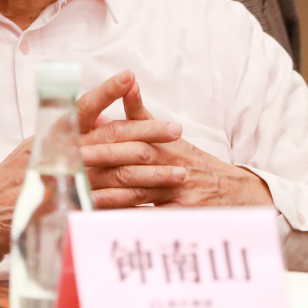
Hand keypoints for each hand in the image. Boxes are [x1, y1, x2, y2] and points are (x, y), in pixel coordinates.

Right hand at [0, 71, 181, 259]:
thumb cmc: (13, 177)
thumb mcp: (35, 146)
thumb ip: (66, 133)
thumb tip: (97, 119)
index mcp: (53, 133)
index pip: (84, 106)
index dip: (108, 91)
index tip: (130, 77)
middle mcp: (61, 153)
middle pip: (112, 139)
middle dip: (148, 133)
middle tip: (175, 130)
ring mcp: (68, 182)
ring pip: (118, 172)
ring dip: (152, 172)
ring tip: (179, 171)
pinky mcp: (72, 208)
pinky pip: (110, 202)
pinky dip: (134, 199)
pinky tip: (154, 198)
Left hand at [81, 79, 273, 209]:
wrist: (235, 193)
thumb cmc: (194, 163)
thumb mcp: (168, 135)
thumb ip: (140, 113)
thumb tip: (124, 84)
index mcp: (163, 144)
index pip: (131, 138)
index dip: (103, 140)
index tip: (77, 142)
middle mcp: (171, 165)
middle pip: (132, 163)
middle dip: (101, 164)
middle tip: (72, 166)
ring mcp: (177, 192)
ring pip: (137, 193)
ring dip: (107, 195)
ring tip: (80, 196)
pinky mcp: (181, 216)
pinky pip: (149, 220)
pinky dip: (128, 222)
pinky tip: (107, 224)